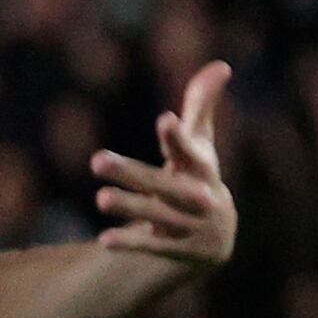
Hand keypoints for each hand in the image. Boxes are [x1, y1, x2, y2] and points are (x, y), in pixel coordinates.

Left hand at [91, 62, 234, 271]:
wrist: (211, 240)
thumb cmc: (196, 180)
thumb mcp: (199, 148)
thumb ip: (201, 108)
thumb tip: (220, 65)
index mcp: (205, 170)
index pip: (192, 151)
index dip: (178, 138)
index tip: (164, 119)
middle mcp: (204, 198)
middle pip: (165, 185)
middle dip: (132, 174)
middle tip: (96, 160)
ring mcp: (196, 227)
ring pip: (159, 216)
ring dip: (130, 206)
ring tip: (101, 198)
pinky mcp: (185, 253)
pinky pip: (154, 247)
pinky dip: (131, 242)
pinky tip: (103, 239)